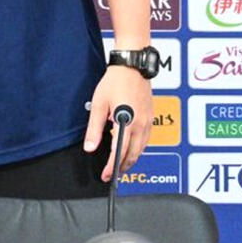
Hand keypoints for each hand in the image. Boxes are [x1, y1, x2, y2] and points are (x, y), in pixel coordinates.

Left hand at [84, 65, 152, 181]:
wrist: (132, 66)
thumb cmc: (115, 82)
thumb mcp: (99, 104)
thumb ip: (95, 128)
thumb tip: (90, 147)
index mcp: (128, 122)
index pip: (120, 152)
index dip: (112, 167)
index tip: (106, 175)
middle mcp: (141, 124)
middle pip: (134, 155)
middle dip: (123, 167)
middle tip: (112, 173)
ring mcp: (148, 121)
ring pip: (142, 149)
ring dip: (131, 159)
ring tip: (119, 164)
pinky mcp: (151, 117)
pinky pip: (146, 140)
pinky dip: (138, 148)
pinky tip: (129, 148)